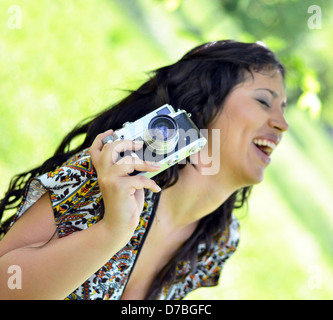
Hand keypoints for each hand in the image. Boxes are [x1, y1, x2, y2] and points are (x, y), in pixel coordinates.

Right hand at [89, 130, 161, 244]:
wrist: (119, 225)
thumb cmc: (125, 204)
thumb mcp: (127, 183)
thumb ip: (130, 171)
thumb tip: (144, 159)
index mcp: (103, 171)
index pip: (95, 150)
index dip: (101, 138)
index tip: (112, 132)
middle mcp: (103, 173)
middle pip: (110, 149)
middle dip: (126, 143)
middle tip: (138, 145)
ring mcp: (109, 180)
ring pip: (128, 162)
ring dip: (146, 163)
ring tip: (156, 166)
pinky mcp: (119, 187)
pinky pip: (139, 179)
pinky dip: (151, 183)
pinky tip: (156, 189)